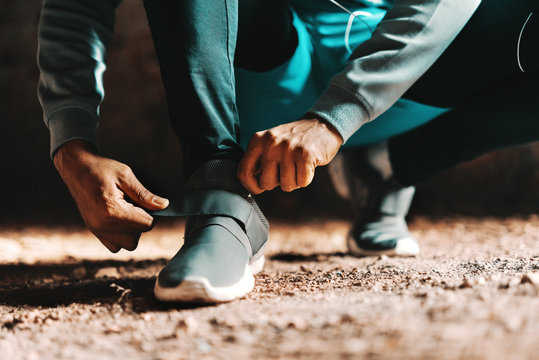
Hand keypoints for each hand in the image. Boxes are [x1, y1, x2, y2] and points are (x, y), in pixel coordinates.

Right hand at [53, 140, 168, 251]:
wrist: (76, 168)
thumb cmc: (100, 169)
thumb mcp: (126, 176)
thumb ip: (145, 194)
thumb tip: (163, 205)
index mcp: (112, 211)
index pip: (146, 225)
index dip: (151, 213)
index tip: (145, 202)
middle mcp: (103, 225)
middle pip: (137, 238)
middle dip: (141, 224)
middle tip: (136, 207)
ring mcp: (97, 230)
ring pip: (126, 245)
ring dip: (132, 232)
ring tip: (127, 212)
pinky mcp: (94, 230)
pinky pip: (114, 245)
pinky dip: (121, 236)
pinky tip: (119, 218)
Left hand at [237, 117, 342, 193]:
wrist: (322, 125)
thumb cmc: (294, 141)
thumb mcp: (270, 143)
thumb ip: (258, 160)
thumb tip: (252, 186)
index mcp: (258, 140)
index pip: (243, 172)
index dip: (251, 186)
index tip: (259, 189)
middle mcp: (271, 143)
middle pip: (266, 183)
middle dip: (277, 183)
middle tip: (286, 170)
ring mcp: (288, 148)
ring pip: (286, 185)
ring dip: (294, 181)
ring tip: (298, 166)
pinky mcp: (305, 154)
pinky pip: (302, 182)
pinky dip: (306, 179)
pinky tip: (308, 166)